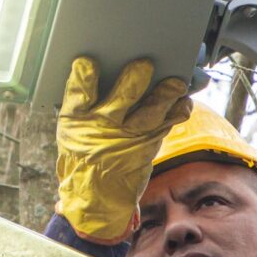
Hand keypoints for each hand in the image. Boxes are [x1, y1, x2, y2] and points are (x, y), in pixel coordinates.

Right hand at [55, 57, 191, 242]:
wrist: (95, 193)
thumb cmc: (83, 150)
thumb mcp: (72, 128)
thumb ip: (84, 99)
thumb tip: (99, 65)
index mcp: (76, 119)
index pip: (79, 94)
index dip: (84, 78)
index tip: (88, 63)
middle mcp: (103, 126)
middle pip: (121, 99)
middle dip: (134, 81)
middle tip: (144, 65)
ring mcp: (128, 136)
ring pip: (151, 112)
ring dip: (166, 95)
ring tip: (176, 82)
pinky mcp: (149, 143)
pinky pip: (168, 123)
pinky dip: (179, 110)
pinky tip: (184, 99)